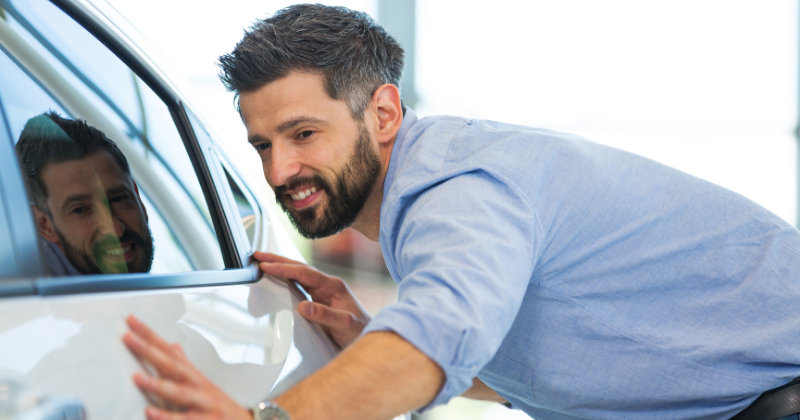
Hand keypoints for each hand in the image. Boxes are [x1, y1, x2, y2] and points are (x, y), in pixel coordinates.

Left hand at [122, 315, 252, 419]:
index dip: (150, 335)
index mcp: (192, 375)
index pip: (168, 350)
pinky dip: (167, 417)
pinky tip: (150, 412)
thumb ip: (185, 365)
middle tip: (129, 338)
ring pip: (179, 392)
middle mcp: (197, 385)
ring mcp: (203, 403)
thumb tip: (173, 346)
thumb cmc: (219, 405)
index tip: (131, 322)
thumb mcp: (203, 382)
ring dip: (158, 384)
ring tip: (137, 377)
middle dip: (150, 351)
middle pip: (172, 365)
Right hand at [254, 251, 369, 347]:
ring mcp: (322, 290)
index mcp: (333, 285)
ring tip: (261, 262)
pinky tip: (274, 278)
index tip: (266, 266)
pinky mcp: (318, 298)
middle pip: (299, 267)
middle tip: (257, 255)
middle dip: (278, 260)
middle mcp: (327, 284)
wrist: (367, 336)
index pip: (305, 273)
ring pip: (298, 274)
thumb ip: (324, 315)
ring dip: (280, 267)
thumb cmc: (358, 331)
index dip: (285, 268)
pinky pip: (299, 284)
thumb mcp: (344, 324)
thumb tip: (302, 306)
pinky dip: (285, 278)